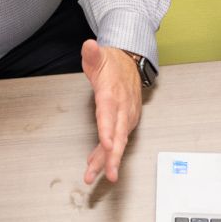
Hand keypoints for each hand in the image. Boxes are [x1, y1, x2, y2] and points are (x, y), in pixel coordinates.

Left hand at [81, 40, 143, 184]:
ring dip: (107, 161)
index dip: (108, 131)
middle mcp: (122, 108)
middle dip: (112, 157)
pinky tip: (96, 164)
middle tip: (108, 174)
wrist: (130, 63)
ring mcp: (126, 117)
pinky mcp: (126, 122)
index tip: (107, 145)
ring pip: (118, 143)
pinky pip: (117, 141)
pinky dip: (107, 154)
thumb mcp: (99, 56)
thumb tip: (89, 46)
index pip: (110, 114)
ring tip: (94, 175)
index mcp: (113, 94)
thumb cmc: (113, 63)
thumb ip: (92, 53)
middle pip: (119, 136)